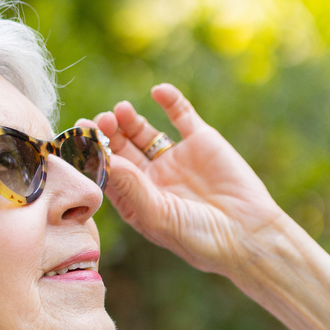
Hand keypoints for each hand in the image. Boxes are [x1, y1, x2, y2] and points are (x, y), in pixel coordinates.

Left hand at [93, 84, 288, 277]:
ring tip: (121, 111)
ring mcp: (175, 158)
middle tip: (101, 121)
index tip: (81, 137)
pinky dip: (170, 101)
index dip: (94, 155)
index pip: (107, 173)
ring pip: (144, 132)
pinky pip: (181, 115)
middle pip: (121, 149)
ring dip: (130, 120)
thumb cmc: (199, 237)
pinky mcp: (201, 141)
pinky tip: (158, 91)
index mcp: (136, 201)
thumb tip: (106, 159)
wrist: (248, 233)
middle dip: (109, 134)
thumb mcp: (159, 215)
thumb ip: (132, 187)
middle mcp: (152, 178)